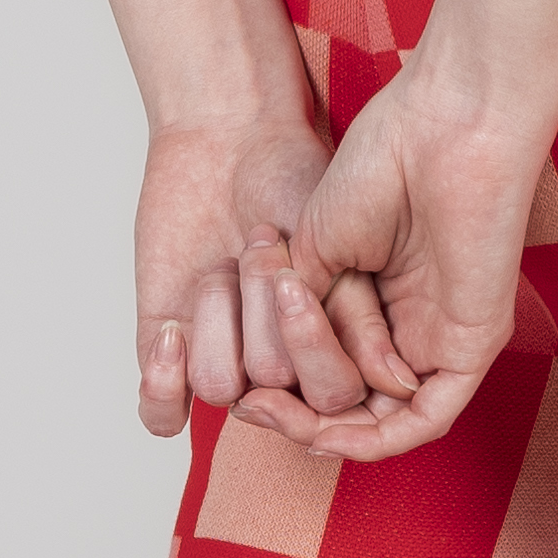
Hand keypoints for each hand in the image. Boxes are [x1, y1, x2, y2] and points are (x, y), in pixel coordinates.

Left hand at [131, 106, 336, 434]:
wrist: (226, 141)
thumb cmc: (293, 182)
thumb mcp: (337, 247)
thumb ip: (361, 320)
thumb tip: (396, 383)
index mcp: (334, 347)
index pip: (334, 399)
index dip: (316, 356)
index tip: (294, 286)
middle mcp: (282, 366)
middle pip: (276, 386)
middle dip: (264, 305)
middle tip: (263, 243)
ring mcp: (226, 362)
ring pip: (220, 385)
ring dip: (219, 311)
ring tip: (225, 261)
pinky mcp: (170, 355)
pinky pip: (162, 415)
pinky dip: (163, 381)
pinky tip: (173, 329)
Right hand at [228, 56, 552, 461]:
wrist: (441, 126)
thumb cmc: (384, 163)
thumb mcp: (314, 252)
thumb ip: (302, 316)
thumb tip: (289, 377)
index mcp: (375, 300)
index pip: (330, 372)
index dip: (281, 391)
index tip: (238, 387)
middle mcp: (410, 324)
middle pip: (354, 406)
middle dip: (296, 417)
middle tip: (251, 405)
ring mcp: (442, 337)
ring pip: (385, 420)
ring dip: (327, 432)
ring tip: (275, 412)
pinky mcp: (471, 345)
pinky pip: (426, 417)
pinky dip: (378, 439)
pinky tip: (331, 431)